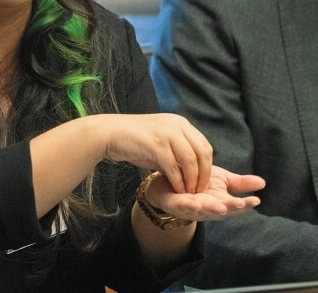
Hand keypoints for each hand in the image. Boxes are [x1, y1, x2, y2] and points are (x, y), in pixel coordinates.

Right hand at [98, 113, 212, 193]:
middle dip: (203, 174)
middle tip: (200, 190)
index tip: (204, 182)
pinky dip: (177, 181)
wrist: (109, 133)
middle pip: (202, 152)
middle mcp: (177, 125)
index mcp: (180, 124)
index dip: (207, 166)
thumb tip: (191, 171)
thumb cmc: (134, 140)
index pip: (204, 146)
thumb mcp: (161, 142)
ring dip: (192, 180)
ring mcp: (167, 133)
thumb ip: (177, 152)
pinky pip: (173, 166)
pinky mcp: (156, 144)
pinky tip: (177, 190)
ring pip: (190, 160)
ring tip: (190, 193)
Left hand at [142, 166, 265, 221]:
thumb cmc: (197, 182)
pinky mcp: (174, 204)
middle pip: (221, 210)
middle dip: (231, 208)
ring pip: (202, 210)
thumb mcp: (222, 180)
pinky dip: (189, 205)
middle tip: (242, 204)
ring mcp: (190, 209)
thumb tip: (263, 183)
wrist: (167, 182)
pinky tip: (197, 203)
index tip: (256, 200)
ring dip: (212, 210)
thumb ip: (240, 184)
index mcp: (219, 203)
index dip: (245, 204)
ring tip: (222, 207)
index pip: (234, 205)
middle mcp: (206, 209)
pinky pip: (182, 205)